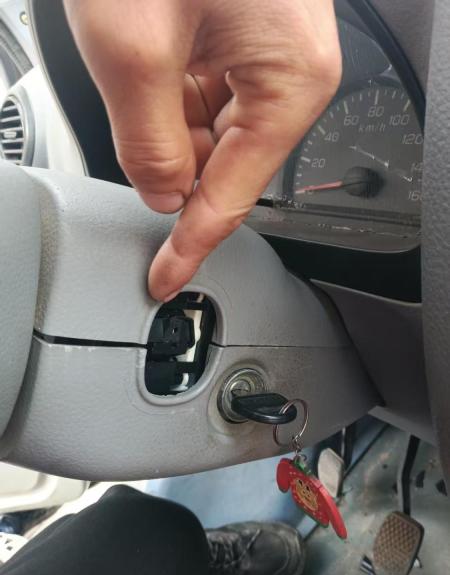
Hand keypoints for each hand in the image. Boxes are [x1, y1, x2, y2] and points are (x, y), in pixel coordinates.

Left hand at [64, 0, 341, 300]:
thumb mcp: (133, 43)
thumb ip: (150, 139)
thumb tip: (166, 193)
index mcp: (290, 78)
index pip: (236, 195)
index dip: (193, 244)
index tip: (165, 278)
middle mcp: (293, 66)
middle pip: (226, 162)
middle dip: (172, 167)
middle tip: (129, 140)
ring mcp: (273, 44)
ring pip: (213, 126)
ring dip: (165, 121)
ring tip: (136, 73)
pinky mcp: (250, 26)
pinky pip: (211, 88)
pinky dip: (171, 95)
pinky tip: (148, 66)